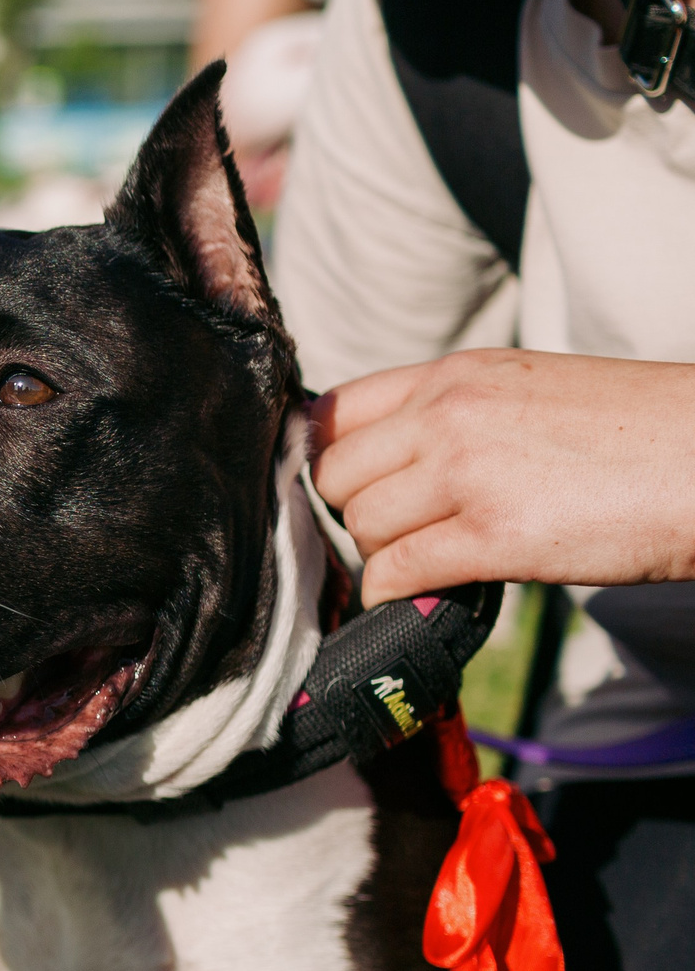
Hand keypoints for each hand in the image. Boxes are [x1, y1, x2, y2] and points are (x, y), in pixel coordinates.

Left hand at [310, 349, 694, 602]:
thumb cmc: (639, 432)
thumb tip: (404, 465)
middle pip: (336, 474)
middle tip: (400, 534)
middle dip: (356, 513)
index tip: (350, 490)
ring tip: (428, 561)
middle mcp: (449, 413)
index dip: (330, 460)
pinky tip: (421, 595)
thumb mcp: (531, 391)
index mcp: (457, 374)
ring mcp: (468, 471)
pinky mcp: (495, 534)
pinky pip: (396, 571)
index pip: (335, 412)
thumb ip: (460, 414)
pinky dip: (394, 593)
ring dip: (382, 555)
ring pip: (361, 525)